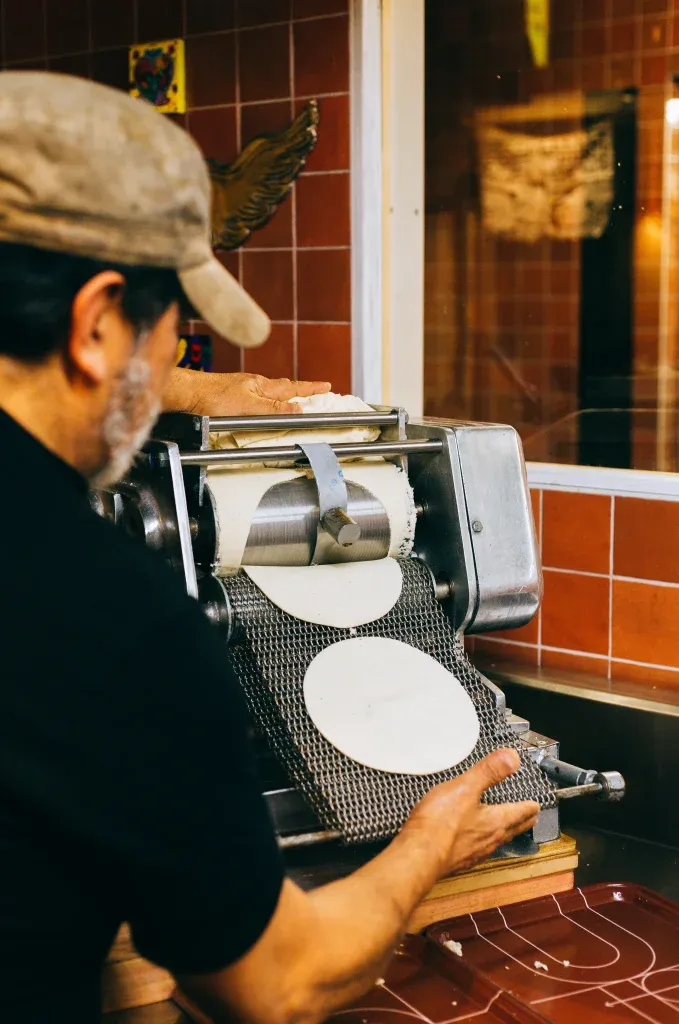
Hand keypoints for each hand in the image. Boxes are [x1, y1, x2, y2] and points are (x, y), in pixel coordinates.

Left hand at [164, 369, 330, 415]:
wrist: (189, 394)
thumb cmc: (214, 398)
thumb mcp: (248, 406)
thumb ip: (274, 408)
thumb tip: (298, 408)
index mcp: (262, 386)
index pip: (293, 387)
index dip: (310, 389)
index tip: (326, 387)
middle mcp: (255, 385)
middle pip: (284, 387)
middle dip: (302, 389)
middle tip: (317, 390)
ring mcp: (244, 388)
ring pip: (271, 391)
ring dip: (287, 394)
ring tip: (297, 396)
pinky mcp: (233, 394)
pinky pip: (260, 396)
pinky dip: (270, 398)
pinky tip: (265, 402)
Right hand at [404, 750, 539, 876]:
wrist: (418, 857)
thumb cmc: (440, 824)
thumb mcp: (465, 788)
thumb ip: (489, 771)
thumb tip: (512, 758)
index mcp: (496, 821)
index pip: (521, 813)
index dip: (531, 806)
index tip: (537, 804)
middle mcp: (490, 840)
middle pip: (513, 829)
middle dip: (523, 821)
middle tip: (530, 817)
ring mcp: (475, 853)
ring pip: (497, 841)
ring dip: (505, 832)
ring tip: (506, 828)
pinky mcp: (459, 860)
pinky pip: (478, 850)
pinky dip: (483, 842)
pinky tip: (474, 840)